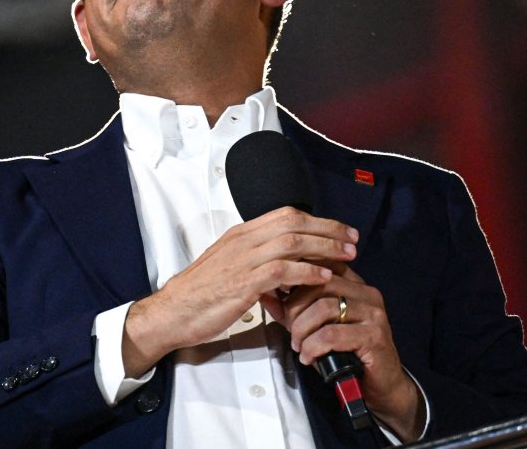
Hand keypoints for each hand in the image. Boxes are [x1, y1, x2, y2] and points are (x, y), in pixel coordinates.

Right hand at [121, 207, 357, 376]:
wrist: (173, 312)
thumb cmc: (199, 295)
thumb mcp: (229, 268)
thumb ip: (256, 262)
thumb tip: (284, 266)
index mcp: (240, 235)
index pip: (285, 215)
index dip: (317, 221)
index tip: (340, 230)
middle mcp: (243, 241)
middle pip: (294, 223)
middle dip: (329, 230)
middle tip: (352, 241)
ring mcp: (242, 260)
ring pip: (292, 242)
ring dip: (324, 247)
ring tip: (347, 256)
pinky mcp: (243, 282)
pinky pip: (282, 270)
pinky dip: (306, 271)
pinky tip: (323, 277)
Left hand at [272, 265, 424, 440]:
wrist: (379, 384)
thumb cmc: (345, 352)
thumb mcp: (317, 325)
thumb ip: (296, 307)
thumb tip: (267, 293)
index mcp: (354, 284)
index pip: (320, 265)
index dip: (294, 278)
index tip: (279, 295)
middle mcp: (366, 293)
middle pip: (318, 284)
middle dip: (295, 307)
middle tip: (289, 329)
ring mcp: (373, 313)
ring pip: (324, 308)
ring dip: (302, 329)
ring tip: (299, 346)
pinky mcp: (375, 336)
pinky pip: (332, 335)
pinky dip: (313, 347)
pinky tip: (309, 357)